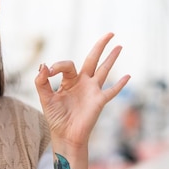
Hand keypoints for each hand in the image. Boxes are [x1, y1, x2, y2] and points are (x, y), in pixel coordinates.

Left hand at [34, 33, 129, 168]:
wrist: (65, 135)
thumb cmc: (56, 118)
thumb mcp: (45, 98)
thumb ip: (41, 82)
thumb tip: (43, 65)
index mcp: (69, 80)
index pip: (67, 65)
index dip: (57, 65)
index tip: (48, 71)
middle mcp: (83, 82)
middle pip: (93, 59)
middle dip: (100, 46)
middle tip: (109, 33)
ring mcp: (93, 91)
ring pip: (104, 70)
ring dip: (112, 58)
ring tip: (119, 46)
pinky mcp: (99, 101)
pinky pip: (112, 91)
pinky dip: (120, 84)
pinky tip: (127, 76)